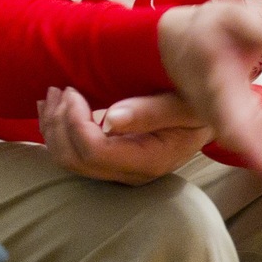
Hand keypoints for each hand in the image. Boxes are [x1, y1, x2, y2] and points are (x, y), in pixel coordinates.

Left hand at [36, 86, 210, 184]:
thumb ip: (150, 112)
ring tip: (51, 94)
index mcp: (148, 160)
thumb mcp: (186, 104)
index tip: (73, 91)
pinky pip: (72, 154)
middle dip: (58, 123)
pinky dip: (56, 130)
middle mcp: (129, 173)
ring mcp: (118, 171)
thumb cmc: (201, 106)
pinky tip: (52, 108)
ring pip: (66, 159)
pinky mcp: (110, 163)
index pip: (94, 151)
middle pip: (73, 159)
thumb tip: (111, 119)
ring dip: (52, 126)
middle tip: (59, 89)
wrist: (210, 118)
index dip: (75, 121)